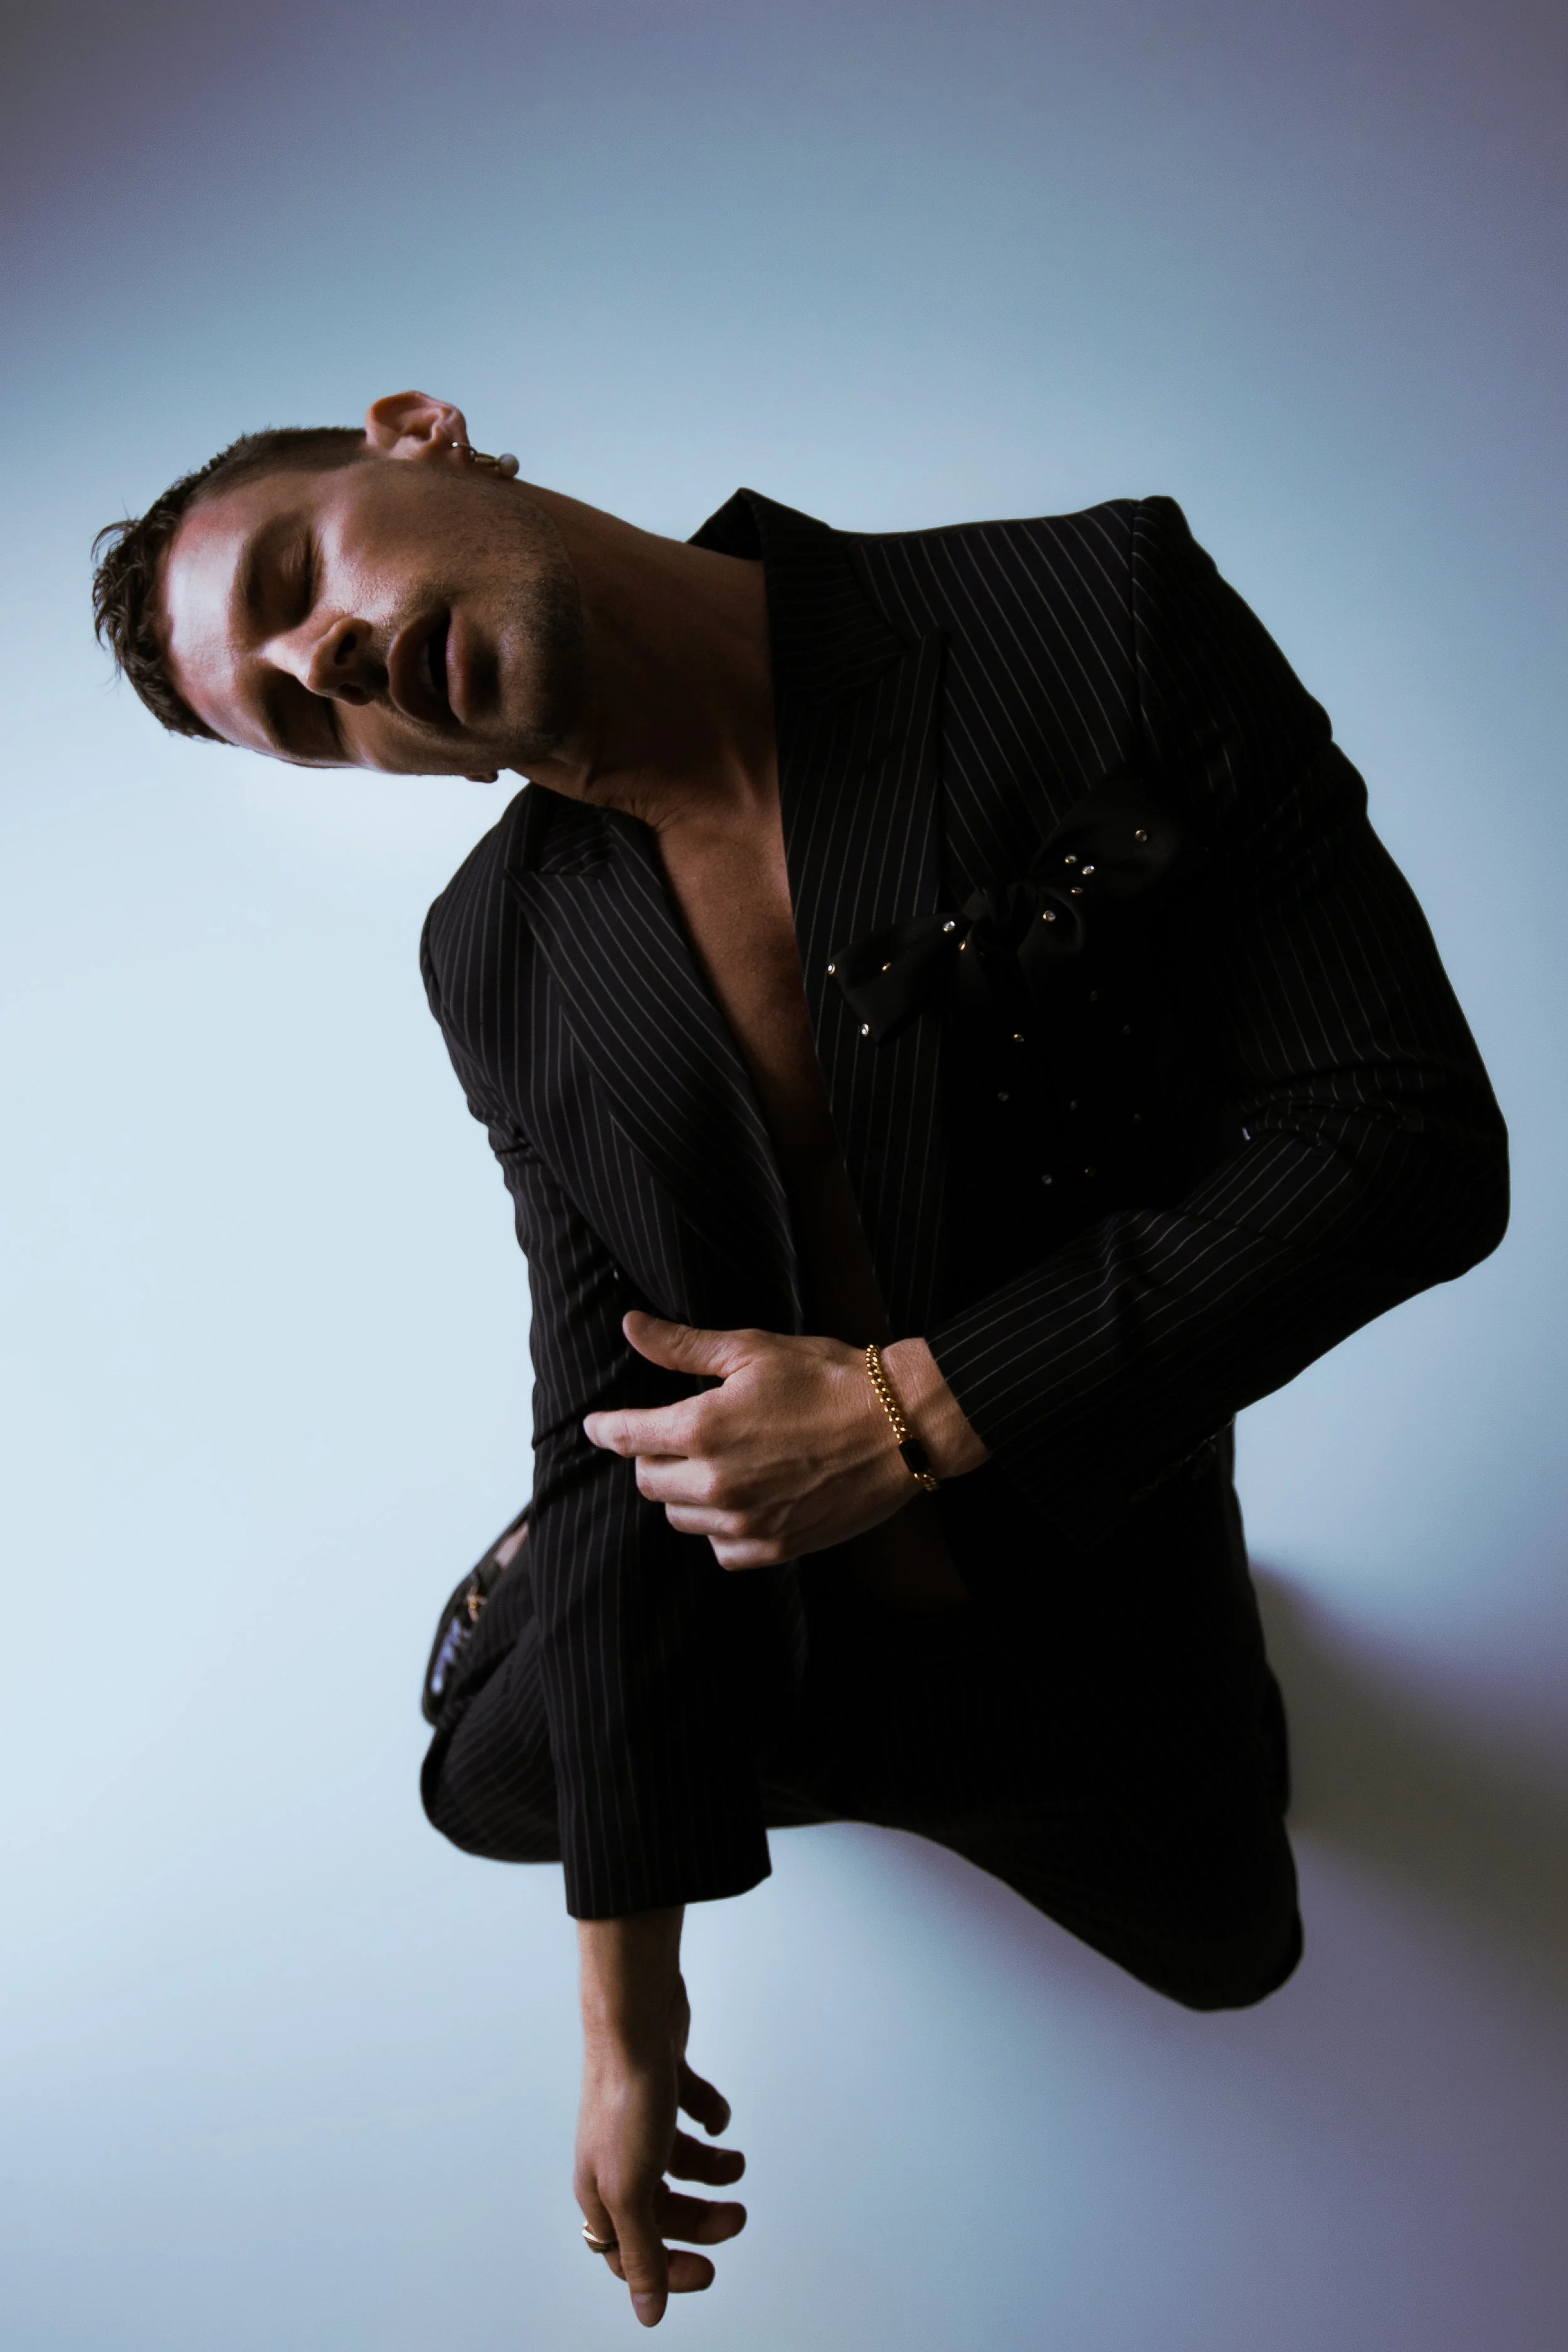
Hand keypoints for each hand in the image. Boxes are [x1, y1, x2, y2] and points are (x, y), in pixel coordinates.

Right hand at [576, 1911, 744, 2327]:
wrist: (634, 2016)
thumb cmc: (626, 2100)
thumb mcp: (634, 2190)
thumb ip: (642, 2252)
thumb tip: (648, 2314)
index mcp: (600, 2190)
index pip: (628, 2253)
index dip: (665, 2270)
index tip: (709, 2271)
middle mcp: (614, 2155)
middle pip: (658, 2209)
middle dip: (700, 2219)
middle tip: (738, 2219)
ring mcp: (636, 2117)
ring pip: (676, 2162)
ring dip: (711, 2171)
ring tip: (736, 2165)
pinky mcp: (660, 2081)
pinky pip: (686, 2109)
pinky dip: (708, 2117)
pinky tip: (718, 2118)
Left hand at [583, 1314, 985, 1567]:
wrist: (899, 1425)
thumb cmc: (827, 1378)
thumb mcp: (752, 1350)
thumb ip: (683, 1347)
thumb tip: (631, 1327)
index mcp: (702, 1428)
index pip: (626, 1437)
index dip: (605, 1429)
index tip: (598, 1426)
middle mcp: (715, 1482)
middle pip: (649, 1481)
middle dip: (653, 1456)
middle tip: (677, 1435)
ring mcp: (745, 1520)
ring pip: (681, 1517)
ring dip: (685, 1492)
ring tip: (714, 1465)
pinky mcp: (775, 1546)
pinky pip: (721, 1550)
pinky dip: (720, 1529)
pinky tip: (739, 1502)